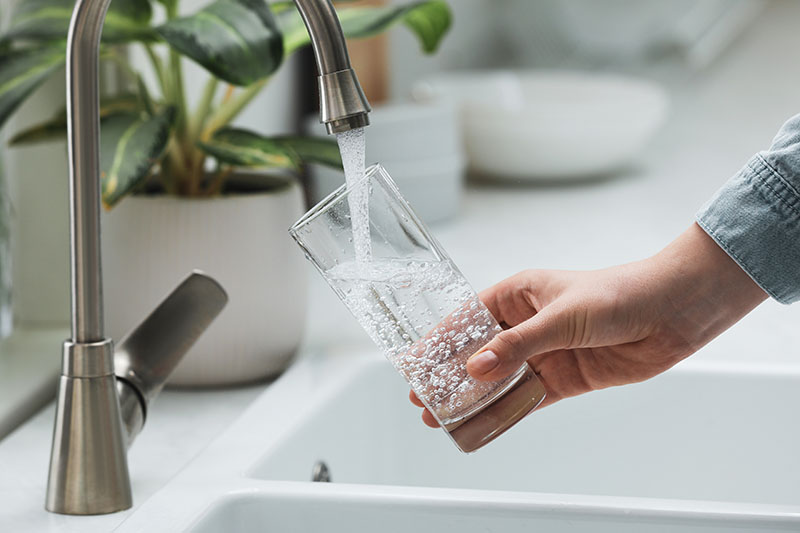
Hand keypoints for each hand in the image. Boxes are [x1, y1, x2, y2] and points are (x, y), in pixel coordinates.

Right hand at [410, 223, 766, 427]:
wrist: (672, 312)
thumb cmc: (619, 293)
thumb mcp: (560, 316)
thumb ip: (517, 344)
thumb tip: (476, 368)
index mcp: (519, 294)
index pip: (468, 319)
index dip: (440, 341)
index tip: (415, 362)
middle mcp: (527, 323)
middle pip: (479, 352)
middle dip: (451, 375)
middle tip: (423, 398)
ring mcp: (545, 351)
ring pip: (500, 378)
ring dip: (475, 397)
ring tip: (445, 415)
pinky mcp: (566, 377)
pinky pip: (528, 397)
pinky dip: (507, 411)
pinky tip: (485, 422)